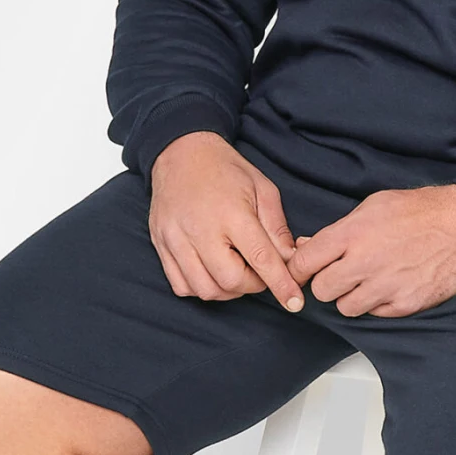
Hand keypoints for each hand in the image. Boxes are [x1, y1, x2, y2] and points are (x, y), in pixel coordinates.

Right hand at [148, 132, 305, 309]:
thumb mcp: (263, 189)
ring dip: (228, 290)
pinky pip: (181, 285)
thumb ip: (277, 227)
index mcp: (232, 213)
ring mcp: (176, 239)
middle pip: (230, 280)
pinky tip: (212, 272)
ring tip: (237, 271)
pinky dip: (201, 288)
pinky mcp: (161, 245)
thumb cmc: (225, 170)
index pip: (261, 259)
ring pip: (205, 289)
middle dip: (252, 285)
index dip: (281, 285)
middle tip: (259, 272)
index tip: (294, 302)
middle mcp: (200, 229)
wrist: (180, 152)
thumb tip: (290, 260)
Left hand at [286, 184, 455, 315]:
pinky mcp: (406, 303)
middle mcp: (366, 262)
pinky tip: (390, 286)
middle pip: (322, 290)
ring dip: (352, 297)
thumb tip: (306, 246)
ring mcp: (386, 286)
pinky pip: (376, 314)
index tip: (305, 271)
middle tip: (341, 275)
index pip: (304, 262)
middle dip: (327, 283)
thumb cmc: (421, 211)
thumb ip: (338, 229)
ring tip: (368, 281)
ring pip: (346, 307)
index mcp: (352, 234)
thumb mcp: (373, 206)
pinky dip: (378, 304)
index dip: (299, 268)